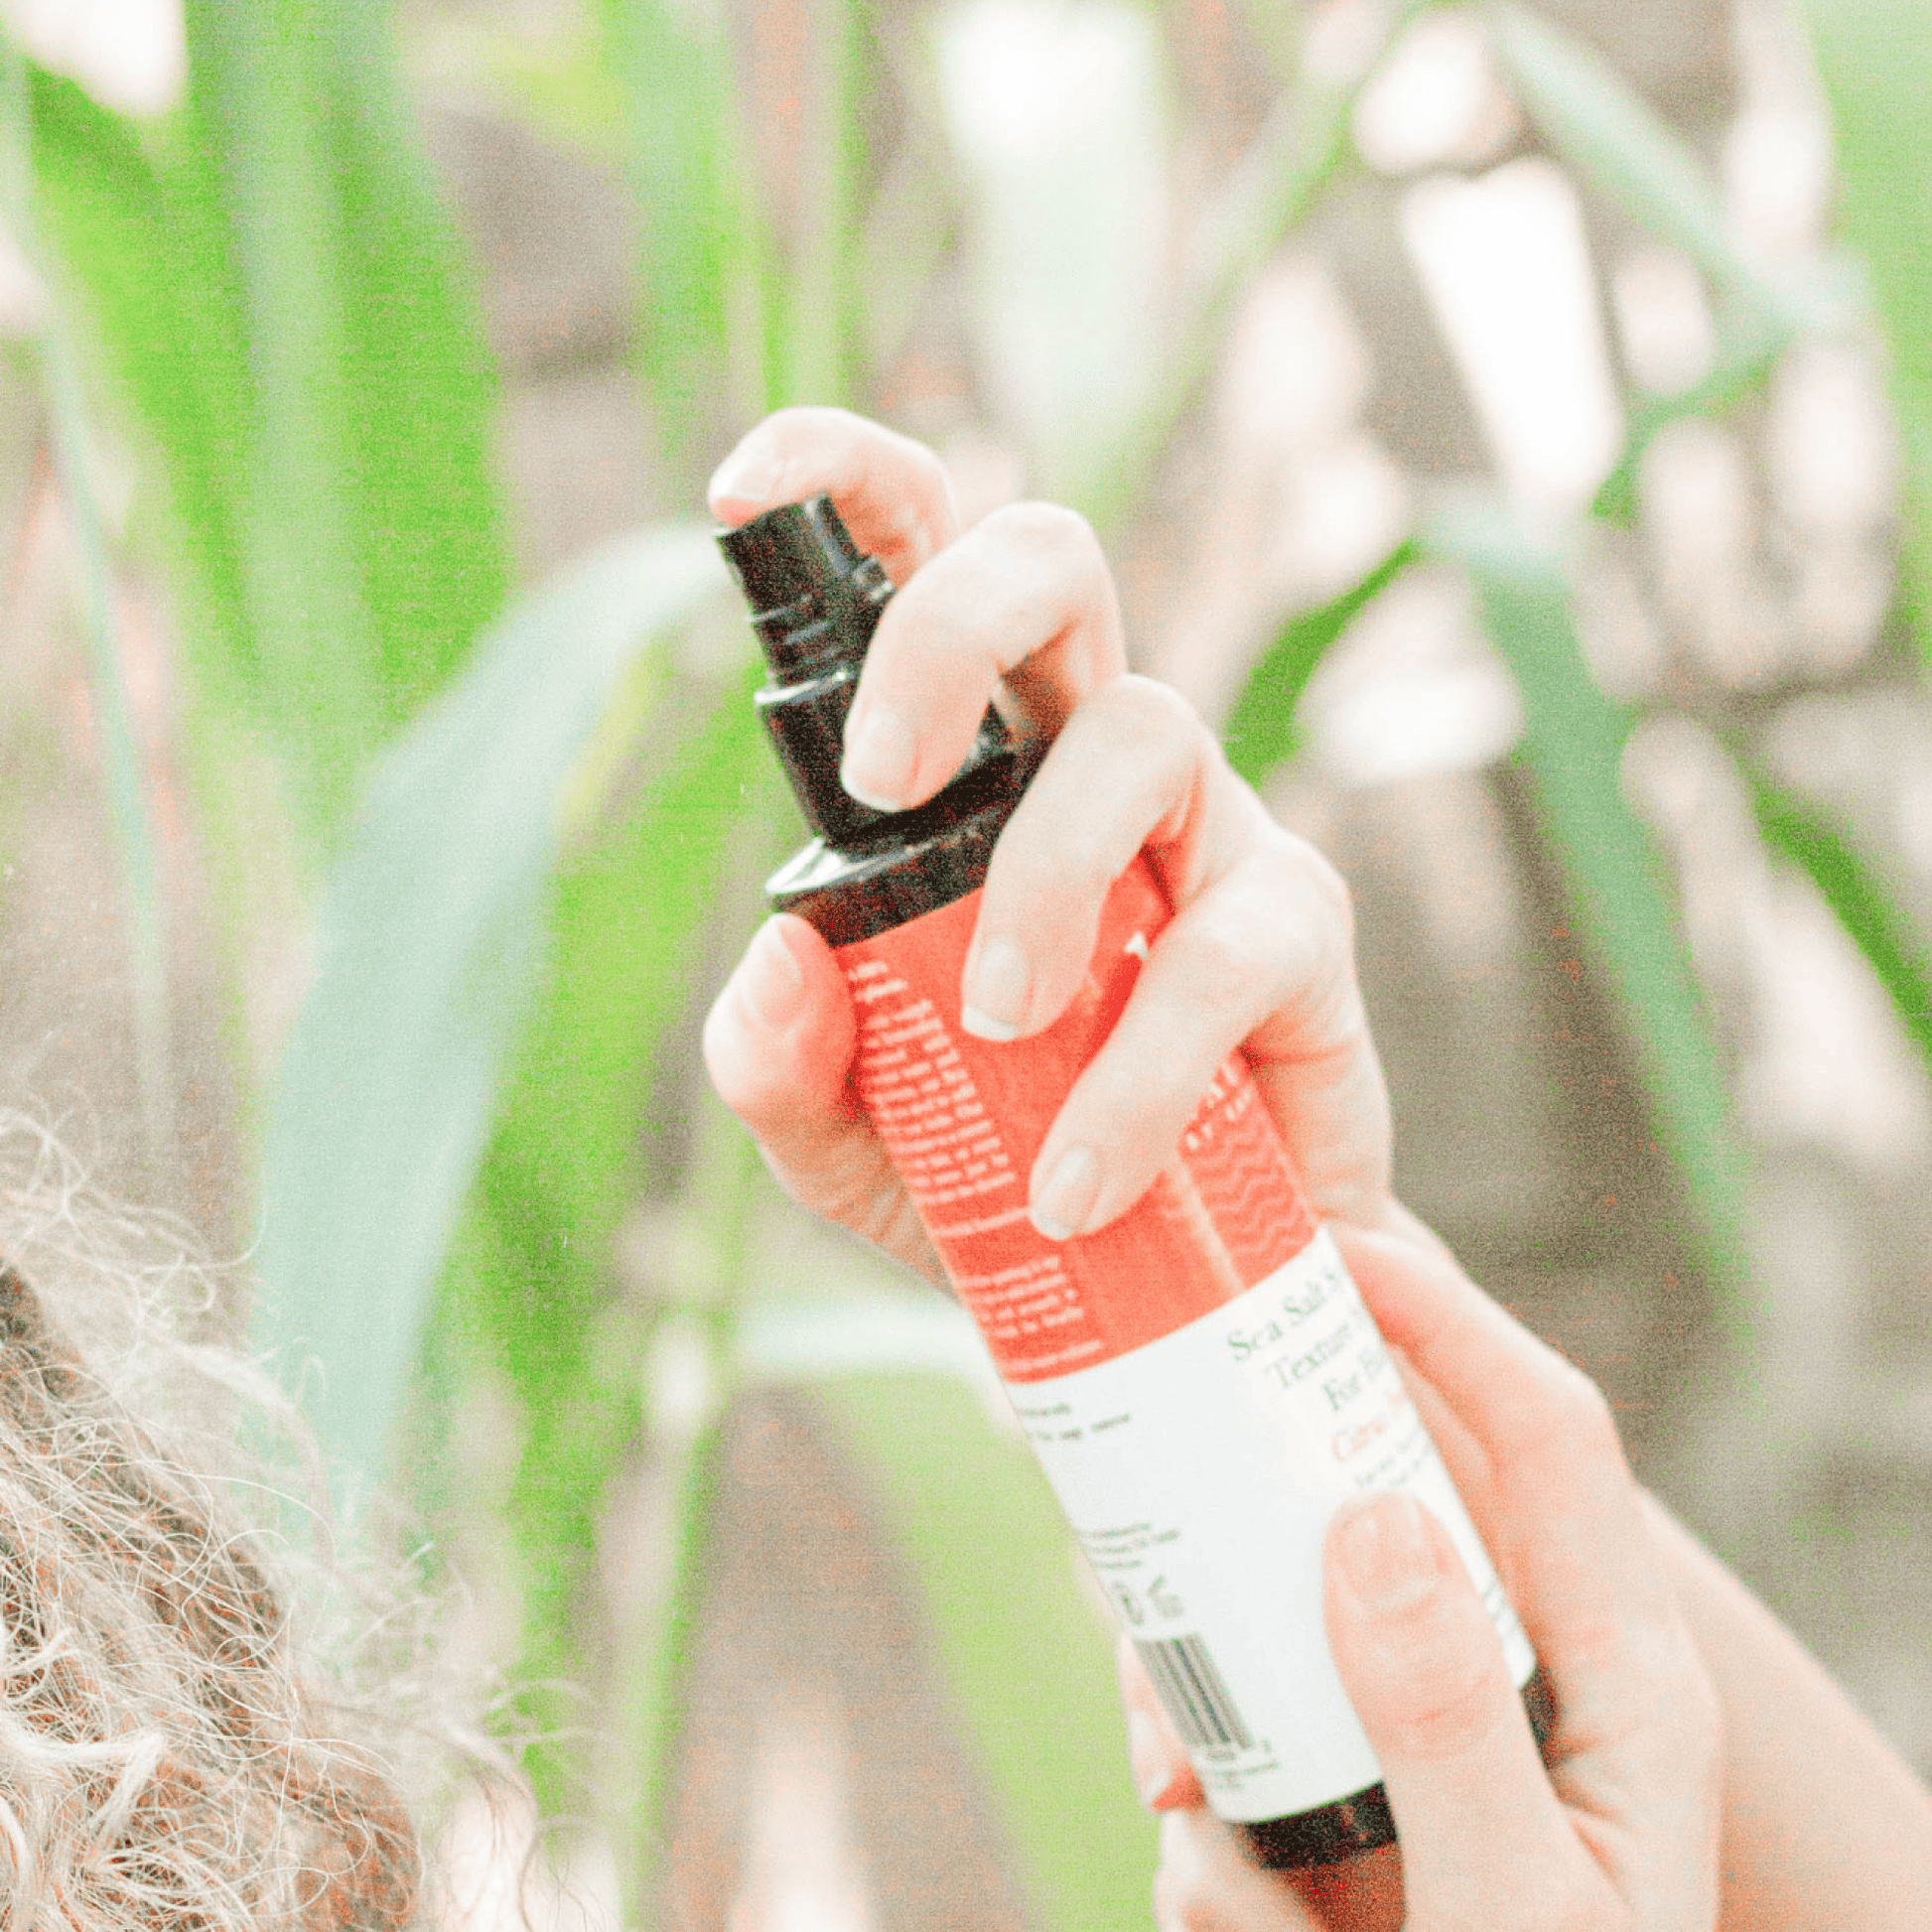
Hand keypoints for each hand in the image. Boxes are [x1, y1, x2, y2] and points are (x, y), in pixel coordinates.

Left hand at [703, 406, 1408, 1271]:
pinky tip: (1076, 1177)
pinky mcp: (1299, 935)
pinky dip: (1137, 1067)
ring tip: (995, 1025)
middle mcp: (1088, 758)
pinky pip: (1229, 950)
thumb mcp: (849, 1143)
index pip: (924, 567)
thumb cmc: (997, 1174)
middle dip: (947, 627)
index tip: (742, 486)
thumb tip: (779, 956)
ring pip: (1144, 733)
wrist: (1152, 1290)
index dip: (846, 483)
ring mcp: (1206, 827)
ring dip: (1046, 877)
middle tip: (883, 785)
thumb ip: (785, 1067)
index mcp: (972, 766)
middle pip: (1051, 563)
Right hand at [1123, 1226, 1721, 1931]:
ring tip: (1195, 1825)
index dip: (1447, 1316)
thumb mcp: (1511, 1924)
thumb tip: (1369, 1516)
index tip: (1321, 1251)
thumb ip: (1447, 1728)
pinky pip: (1233, 1747)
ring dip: (1203, 1711)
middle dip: (1253, 1528)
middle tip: (1156, 1556)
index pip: (1546, 1433)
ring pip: (1273, 1629)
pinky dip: (1200, 1820)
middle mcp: (1514, 1676)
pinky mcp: (1339, 1805)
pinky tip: (1229, 1907)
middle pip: (1371, 1503)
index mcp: (1615, 1677)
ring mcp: (1418, 1740)